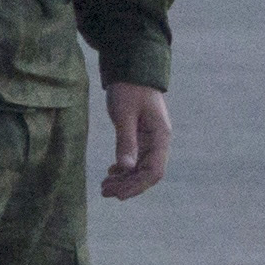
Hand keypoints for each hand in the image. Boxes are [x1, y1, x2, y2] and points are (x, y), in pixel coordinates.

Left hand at [101, 82, 170, 200]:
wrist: (132, 69)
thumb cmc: (129, 88)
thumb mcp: (124, 114)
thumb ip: (125, 140)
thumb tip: (125, 168)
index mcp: (160, 136)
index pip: (154, 171)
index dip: (137, 186)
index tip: (118, 195)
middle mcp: (159, 141)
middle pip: (147, 173)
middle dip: (128, 185)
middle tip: (104, 192)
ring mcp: (151, 140)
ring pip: (140, 168)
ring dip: (124, 179)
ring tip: (104, 186)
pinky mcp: (142, 137)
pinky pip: (136, 159)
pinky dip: (124, 169)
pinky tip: (111, 172)